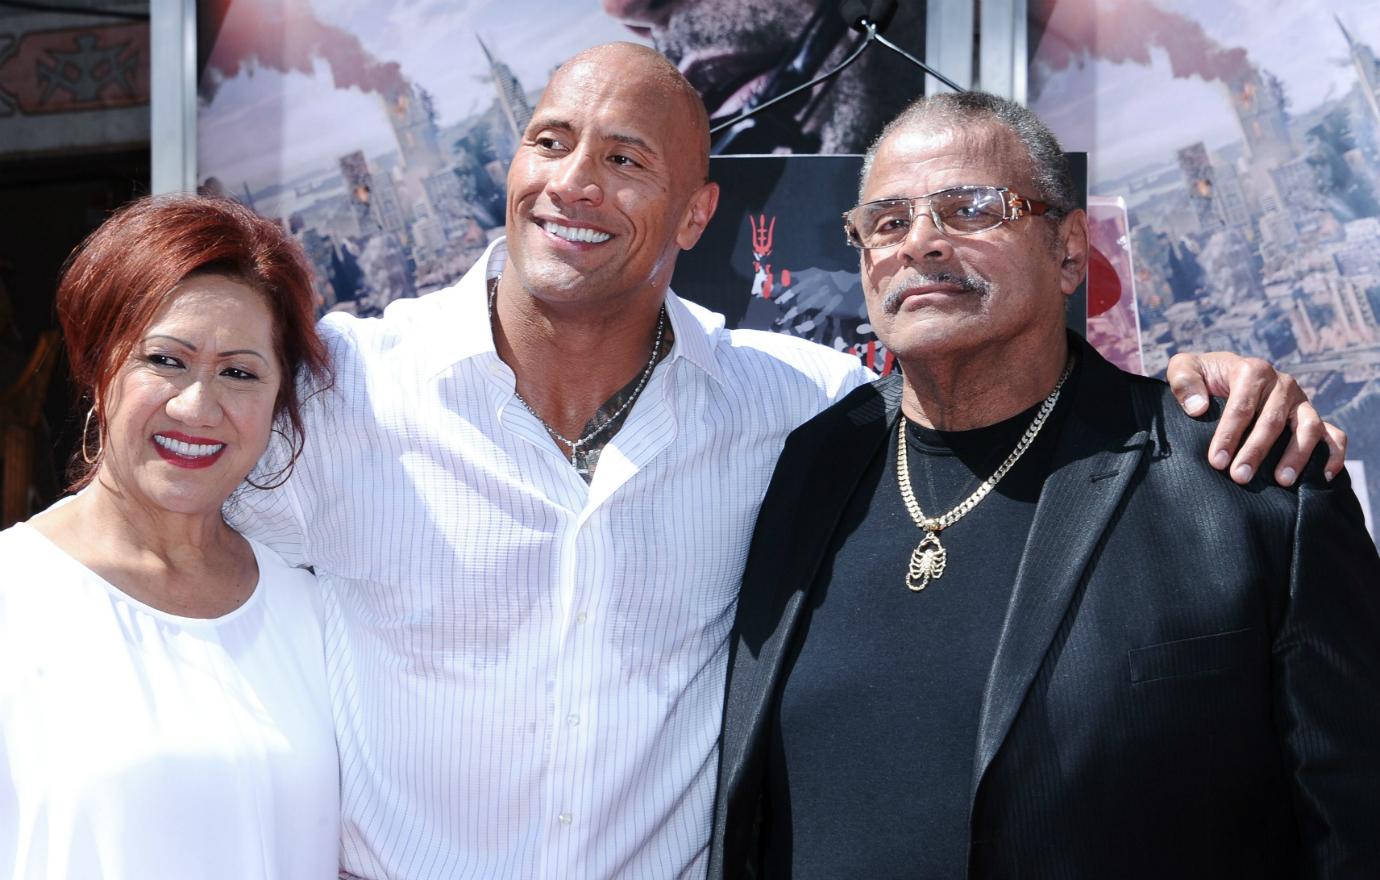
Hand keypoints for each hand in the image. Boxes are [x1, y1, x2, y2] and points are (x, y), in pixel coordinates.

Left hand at [1166, 352, 1346, 486]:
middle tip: (1240, 477)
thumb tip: (1198, 408)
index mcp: (1252, 371)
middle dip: (1256, 451)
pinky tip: (1323, 475)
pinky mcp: (1312, 417)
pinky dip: (1333, 454)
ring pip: (1308, 428)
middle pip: (1273, 421)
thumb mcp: (1184, 368)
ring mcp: (1301, 402)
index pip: (1242, 406)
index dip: (1229, 435)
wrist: (1224, 377)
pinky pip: (1334, 435)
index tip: (1217, 461)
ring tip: (1281, 481)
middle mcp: (1282, 384)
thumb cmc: (1204, 378)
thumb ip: (1184, 381)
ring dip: (1297, 456)